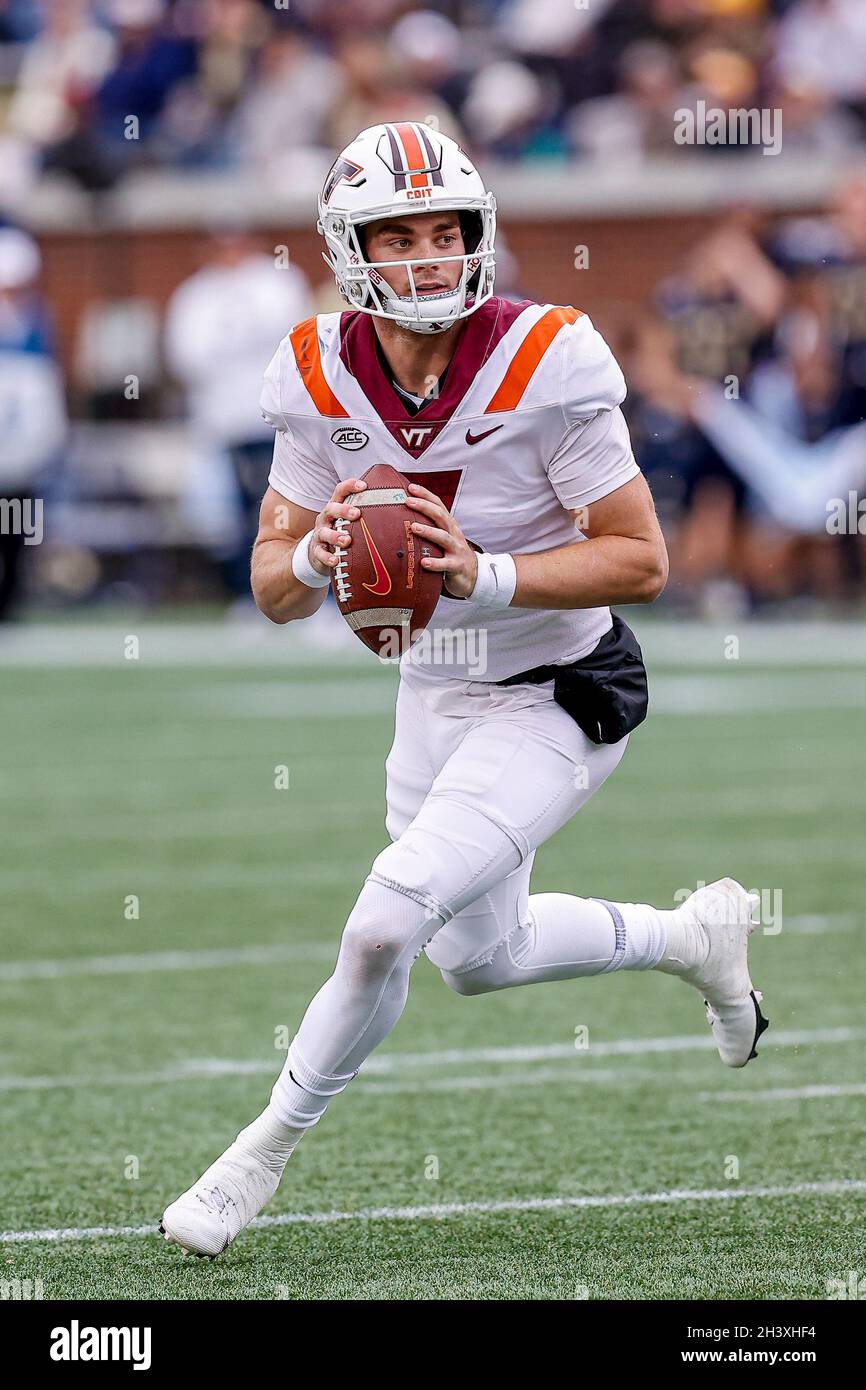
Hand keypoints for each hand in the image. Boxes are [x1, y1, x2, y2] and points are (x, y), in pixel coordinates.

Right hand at [309, 478, 366, 573]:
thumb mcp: (352, 521)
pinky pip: (320, 553)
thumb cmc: (343, 532)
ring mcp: (320, 533)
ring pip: (324, 532)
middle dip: (343, 510)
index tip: (364, 485)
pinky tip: (336, 561)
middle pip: (331, 508)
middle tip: (357, 514)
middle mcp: (327, 518)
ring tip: (346, 541)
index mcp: (336, 507)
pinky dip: (327, 557)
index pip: (341, 491)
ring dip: (335, 536)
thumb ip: (369, 515)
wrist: (320, 552)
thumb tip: (401, 510)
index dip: (350, 486)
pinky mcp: (317, 550)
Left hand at [404, 482, 477, 598]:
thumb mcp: (443, 538)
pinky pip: (446, 564)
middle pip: (440, 516)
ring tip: (413, 527)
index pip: (438, 505)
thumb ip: (429, 528)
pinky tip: (424, 563)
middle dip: (424, 507)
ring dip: (428, 531)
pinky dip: (435, 563)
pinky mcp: (457, 566)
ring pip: (443, 537)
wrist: (473, 575)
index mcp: (449, 525)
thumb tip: (402, 520)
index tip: (410, 487)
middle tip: (408, 501)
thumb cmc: (451, 554)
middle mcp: (453, 534)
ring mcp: (456, 549)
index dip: (425, 495)